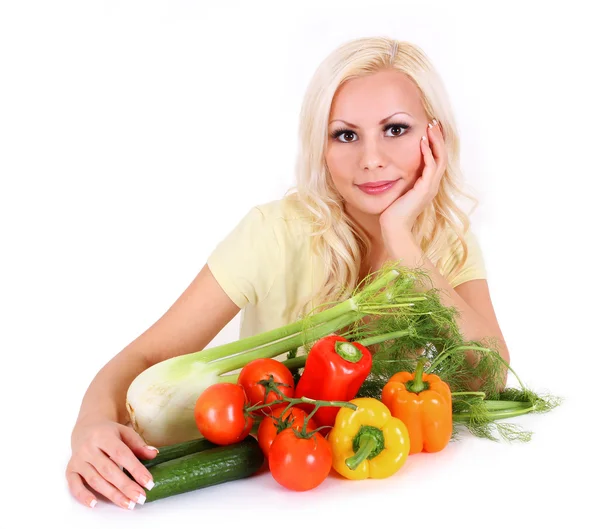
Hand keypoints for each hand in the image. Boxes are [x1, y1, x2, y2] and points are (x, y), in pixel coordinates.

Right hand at [66, 420, 158, 508]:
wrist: (86, 428)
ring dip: (112, 494)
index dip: (136, 469)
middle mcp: (89, 448)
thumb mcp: (125, 433)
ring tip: (128, 504)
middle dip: (126, 486)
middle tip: (140, 498)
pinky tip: (95, 504)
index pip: (121, 454)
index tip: (149, 483)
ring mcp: (78, 460)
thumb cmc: (109, 433)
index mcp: (103, 436)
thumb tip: (154, 454)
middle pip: (108, 470)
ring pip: (95, 480)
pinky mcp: (70, 469)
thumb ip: (138, 444)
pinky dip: (83, 495)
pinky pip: (74, 485)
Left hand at [379, 118, 447, 241]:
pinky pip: (430, 167)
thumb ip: (401, 179)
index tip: (430, 129)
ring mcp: (430, 187)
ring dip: (435, 141)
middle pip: (442, 156)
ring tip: (431, 127)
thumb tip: (392, 167)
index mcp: (427, 185)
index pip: (437, 159)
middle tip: (433, 123)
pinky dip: (428, 153)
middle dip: (438, 138)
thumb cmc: (392, 212)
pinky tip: (422, 142)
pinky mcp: (424, 190)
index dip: (435, 144)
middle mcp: (432, 185)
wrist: (393, 227)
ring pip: (440, 159)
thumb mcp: (398, 190)